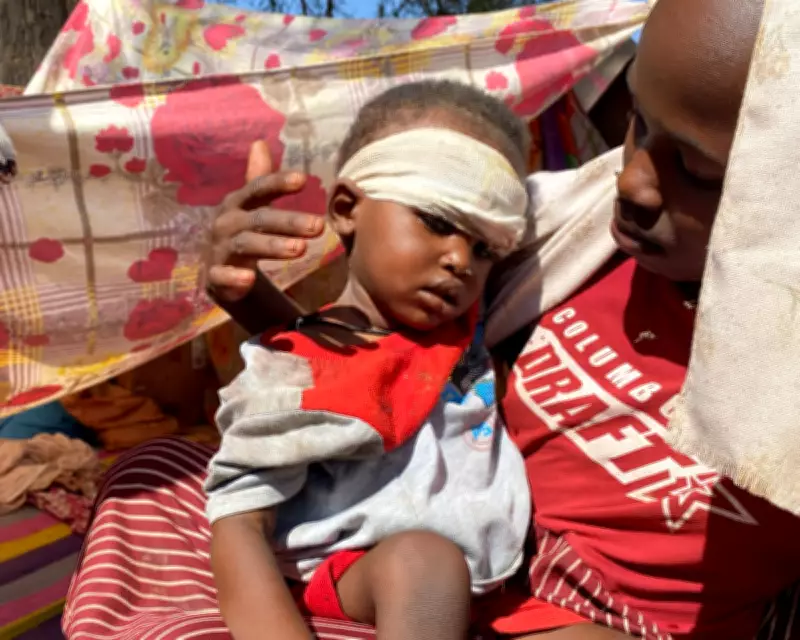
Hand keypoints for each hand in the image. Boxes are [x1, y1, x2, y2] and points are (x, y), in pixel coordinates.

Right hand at [206, 140, 324, 302]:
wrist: (217, 271)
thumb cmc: (242, 232)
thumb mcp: (250, 206)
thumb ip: (259, 178)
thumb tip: (260, 142)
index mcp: (237, 203)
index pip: (257, 189)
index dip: (277, 183)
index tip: (303, 180)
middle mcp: (227, 223)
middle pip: (260, 219)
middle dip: (289, 222)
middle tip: (319, 226)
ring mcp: (219, 249)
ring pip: (246, 245)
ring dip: (272, 246)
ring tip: (301, 249)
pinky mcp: (214, 276)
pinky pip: (221, 276)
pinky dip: (233, 277)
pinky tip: (250, 279)